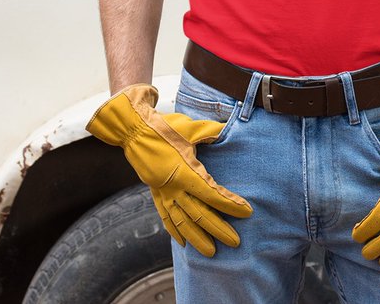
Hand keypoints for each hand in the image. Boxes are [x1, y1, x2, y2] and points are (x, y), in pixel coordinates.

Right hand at [86, 84, 251, 255]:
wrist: (133, 130)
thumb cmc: (164, 127)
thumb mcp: (191, 127)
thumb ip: (212, 131)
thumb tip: (229, 130)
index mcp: (184, 171)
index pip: (212, 193)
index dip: (230, 204)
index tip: (247, 212)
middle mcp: (173, 187)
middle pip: (199, 214)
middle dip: (218, 229)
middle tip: (235, 242)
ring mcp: (163, 193)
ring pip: (182, 222)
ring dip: (197, 238)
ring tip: (211, 252)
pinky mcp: (155, 194)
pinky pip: (166, 217)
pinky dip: (174, 231)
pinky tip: (183, 243)